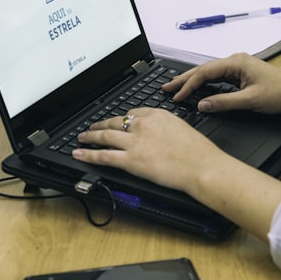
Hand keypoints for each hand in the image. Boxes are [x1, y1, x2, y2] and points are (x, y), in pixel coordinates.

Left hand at [74, 108, 224, 193]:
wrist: (201, 166)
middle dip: (100, 124)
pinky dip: (88, 155)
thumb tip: (159, 133)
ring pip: (105, 136)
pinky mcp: (131, 160)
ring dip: (90, 136)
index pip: (133, 113)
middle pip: (115, 121)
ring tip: (82, 138)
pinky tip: (79, 154)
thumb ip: (166, 128)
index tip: (117, 122)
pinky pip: (104, 156)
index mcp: (157, 115)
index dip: (122, 119)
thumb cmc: (198, 152)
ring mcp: (135, 142)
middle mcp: (143, 125)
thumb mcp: (182, 128)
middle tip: (92, 127)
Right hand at [164, 53, 280, 114]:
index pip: (205, 72)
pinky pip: (217, 78)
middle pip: (204, 70)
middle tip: (166, 88)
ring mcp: (238, 67)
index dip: (189, 85)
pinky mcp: (241, 75)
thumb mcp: (250, 101)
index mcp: (236, 62)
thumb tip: (202, 105)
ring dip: (193, 81)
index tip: (177, 96)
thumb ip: (224, 102)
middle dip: (184, 79)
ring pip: (209, 73)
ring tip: (175, 88)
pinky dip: (204, 84)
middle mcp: (236, 61)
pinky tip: (196, 89)